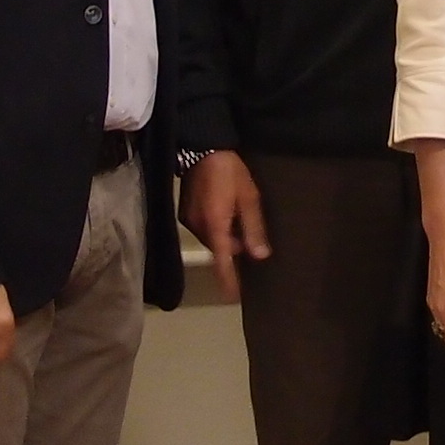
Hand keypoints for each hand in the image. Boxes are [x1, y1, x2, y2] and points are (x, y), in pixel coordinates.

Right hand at [180, 150, 272, 304]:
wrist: (202, 146)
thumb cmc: (229, 171)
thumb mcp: (249, 197)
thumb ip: (253, 228)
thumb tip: (259, 255)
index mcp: (215, 225)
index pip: (222, 261)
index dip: (228, 280)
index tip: (233, 298)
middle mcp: (198, 227)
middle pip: (218, 249)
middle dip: (233, 249)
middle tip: (249, 238)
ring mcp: (188, 220)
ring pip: (211, 239)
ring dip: (224, 237)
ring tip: (238, 221)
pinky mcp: (185, 213)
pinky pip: (204, 229)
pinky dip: (216, 228)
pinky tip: (225, 213)